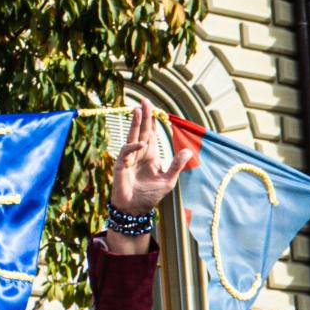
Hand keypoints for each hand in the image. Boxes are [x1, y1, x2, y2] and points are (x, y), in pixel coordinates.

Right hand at [107, 98, 190, 220]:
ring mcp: (129, 158)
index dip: (152, 121)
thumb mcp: (168, 180)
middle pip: (141, 131)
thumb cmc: (151, 195)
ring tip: (138, 111)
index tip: (153, 108)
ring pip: (132, 137)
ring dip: (135, 124)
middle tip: (144, 101)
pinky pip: (127, 152)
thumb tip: (188, 151)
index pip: (151, 134)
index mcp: (151, 155)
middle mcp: (139, 153)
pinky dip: (133, 147)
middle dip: (143, 116)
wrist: (136, 209)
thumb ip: (177, 165)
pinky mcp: (122, 165)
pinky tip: (141, 143)